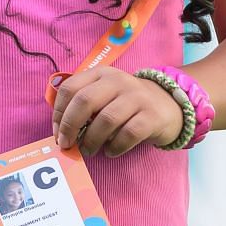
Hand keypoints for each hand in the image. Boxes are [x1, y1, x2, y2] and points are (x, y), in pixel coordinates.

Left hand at [50, 68, 184, 157]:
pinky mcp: (152, 116)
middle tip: (67, 144)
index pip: (70, 88)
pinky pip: (128, 134)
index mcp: (101, 74)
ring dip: (91, 140)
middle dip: (70, 126)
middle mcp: (118, 81)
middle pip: (85, 101)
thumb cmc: (126, 104)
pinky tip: (110, 151)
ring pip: (106, 120)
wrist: (168, 104)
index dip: (58, 113)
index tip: (57, 133)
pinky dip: (115, 147)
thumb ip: (84, 106)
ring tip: (88, 151)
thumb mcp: (105, 95)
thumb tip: (61, 132)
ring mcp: (137, 97)